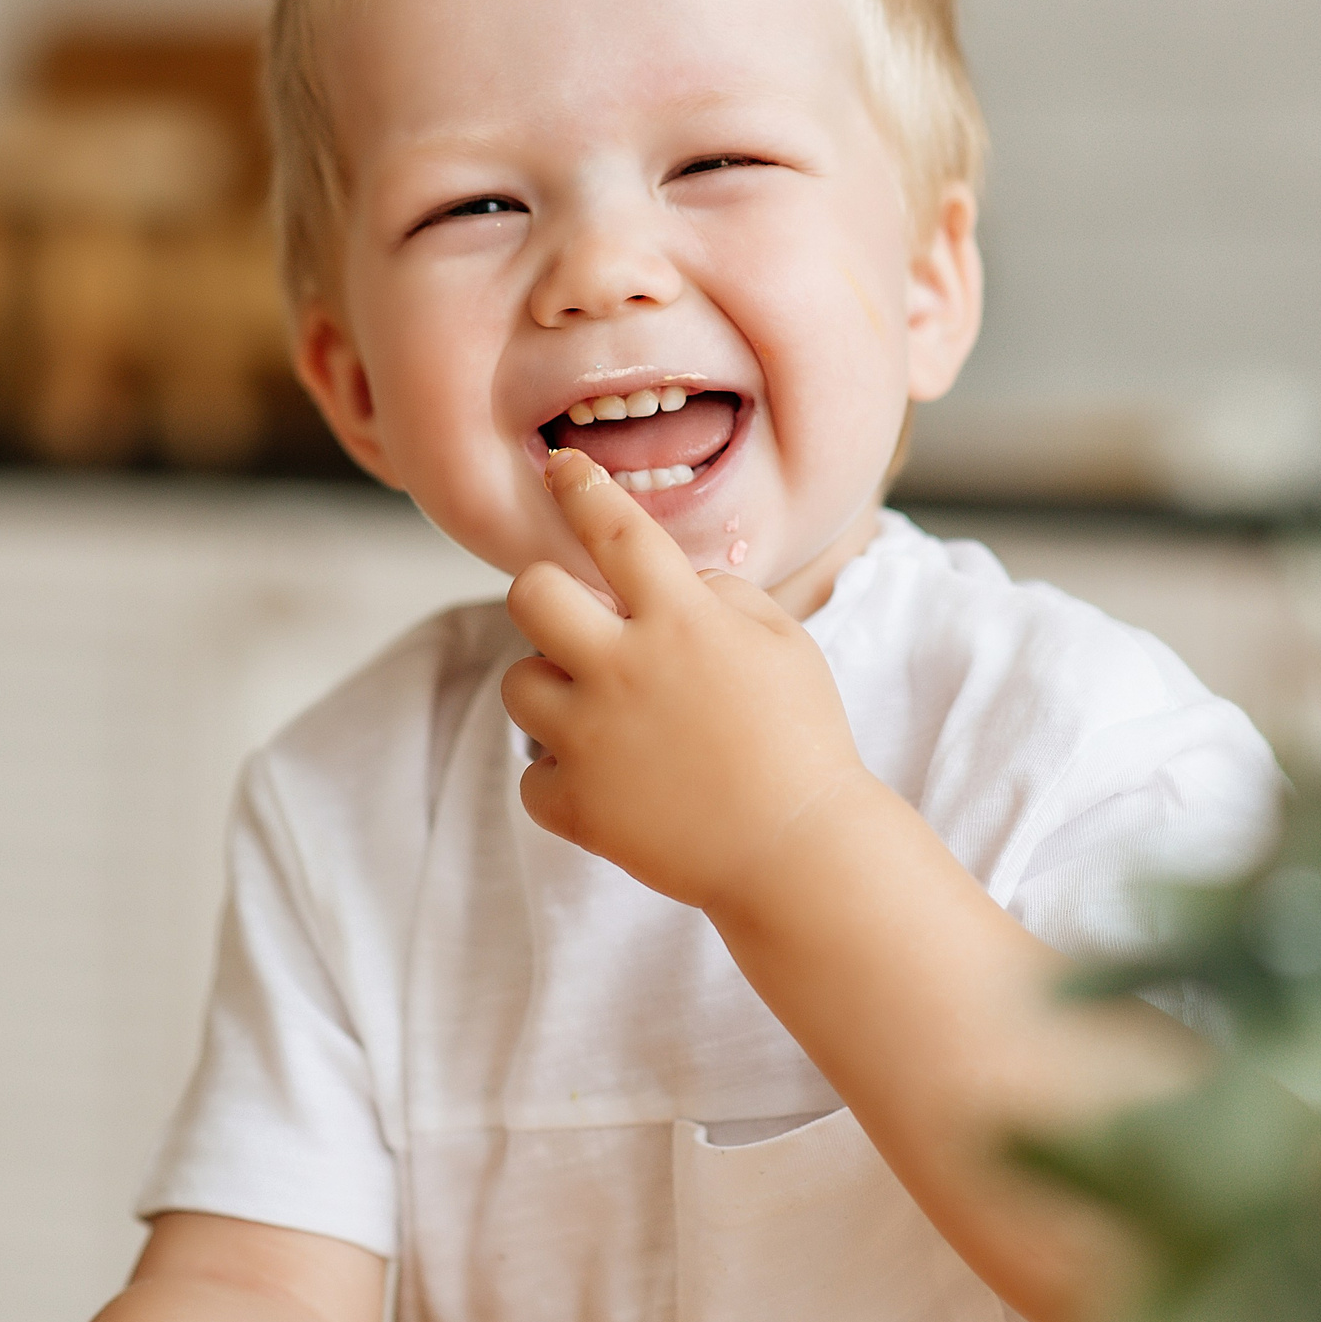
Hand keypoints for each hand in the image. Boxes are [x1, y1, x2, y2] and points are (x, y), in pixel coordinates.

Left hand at [499, 448, 879, 913]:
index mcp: (681, 620)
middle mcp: (624, 669)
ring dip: (551, 690)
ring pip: (517, 684)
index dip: (581, 488)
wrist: (800, 853)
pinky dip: (562, 780)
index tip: (562, 468)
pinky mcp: (577, 806)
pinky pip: (531, 777)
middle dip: (543, 596)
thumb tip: (676, 581)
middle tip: (575, 622)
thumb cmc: (802, 740)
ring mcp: (592, 740)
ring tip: (602, 715)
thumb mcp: (783, 644)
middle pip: (529, 596)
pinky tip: (611, 783)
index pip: (613, 530)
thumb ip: (722, 596)